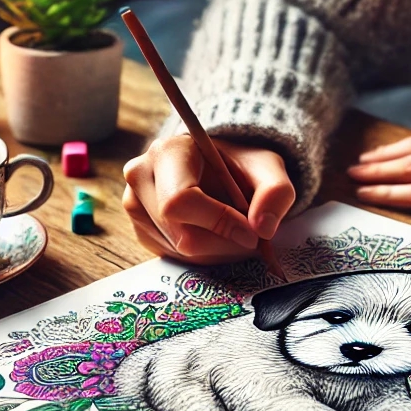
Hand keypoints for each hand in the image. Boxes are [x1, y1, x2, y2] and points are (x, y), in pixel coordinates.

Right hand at [122, 135, 295, 262]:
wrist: (219, 167)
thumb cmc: (239, 164)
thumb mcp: (267, 168)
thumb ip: (275, 191)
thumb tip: (263, 228)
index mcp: (167, 152)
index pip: (182, 201)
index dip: (220, 224)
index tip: (252, 234)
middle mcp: (141, 177)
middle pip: (182, 235)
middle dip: (224, 244)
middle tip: (248, 236)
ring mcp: (135, 206)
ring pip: (180, 252)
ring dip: (217, 252)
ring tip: (232, 230)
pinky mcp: (141, 231)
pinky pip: (174, 258)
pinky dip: (203, 256)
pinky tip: (214, 235)